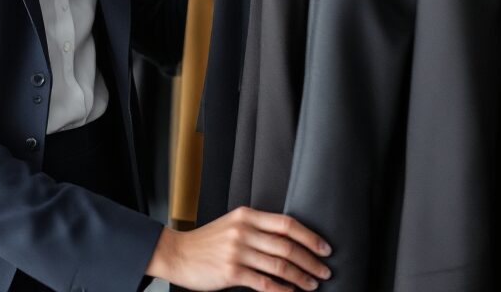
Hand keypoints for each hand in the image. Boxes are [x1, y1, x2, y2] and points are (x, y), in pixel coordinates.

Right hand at [145, 206, 332, 290]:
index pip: (287, 224)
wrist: (176, 253)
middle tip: (324, 271)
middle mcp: (243, 231)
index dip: (310, 237)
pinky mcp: (231, 272)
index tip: (324, 248)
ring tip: (312, 284)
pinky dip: (283, 290)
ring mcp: (237, 252)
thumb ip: (256, 227)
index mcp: (246, 216)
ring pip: (280, 265)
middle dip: (311, 261)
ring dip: (301, 277)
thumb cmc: (206, 242)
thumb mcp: (231, 224)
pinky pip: (265, 283)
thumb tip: (289, 239)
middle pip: (287, 245)